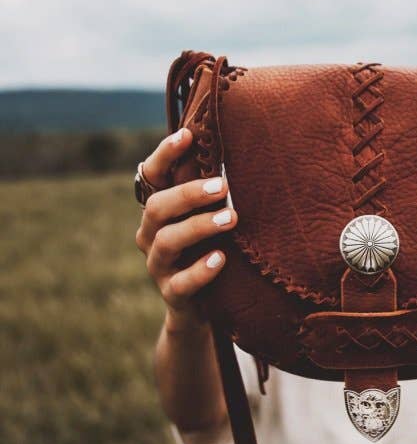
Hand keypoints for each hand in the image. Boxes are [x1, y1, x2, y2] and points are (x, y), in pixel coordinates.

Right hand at [135, 128, 237, 328]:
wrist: (203, 308)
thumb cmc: (208, 249)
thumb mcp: (208, 219)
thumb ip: (212, 193)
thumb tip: (239, 150)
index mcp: (159, 210)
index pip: (152, 175)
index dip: (165, 154)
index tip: (187, 135)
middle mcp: (150, 234)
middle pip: (157, 207)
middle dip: (188, 194)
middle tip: (222, 186)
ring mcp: (158, 265)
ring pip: (166, 241)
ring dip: (199, 227)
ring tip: (231, 219)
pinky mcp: (172, 294)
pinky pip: (181, 283)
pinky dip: (201, 270)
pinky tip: (220, 259)